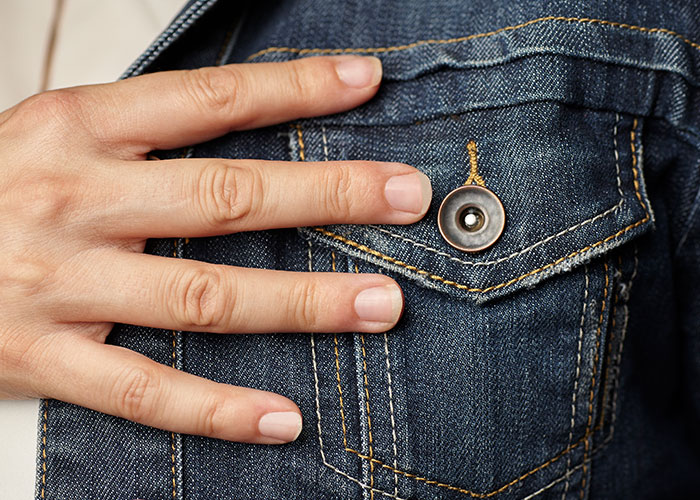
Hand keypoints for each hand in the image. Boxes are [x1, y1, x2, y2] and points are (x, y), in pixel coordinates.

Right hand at [0, 56, 431, 442]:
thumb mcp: (58, 134)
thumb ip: (147, 133)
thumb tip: (255, 118)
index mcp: (77, 129)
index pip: (207, 100)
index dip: (292, 89)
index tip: (364, 83)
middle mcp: (75, 200)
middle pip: (224, 197)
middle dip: (326, 194)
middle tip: (407, 197)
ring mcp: (60, 284)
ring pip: (201, 297)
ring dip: (301, 302)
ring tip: (380, 303)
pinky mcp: (43, 358)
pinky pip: (144, 391)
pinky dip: (217, 409)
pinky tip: (282, 417)